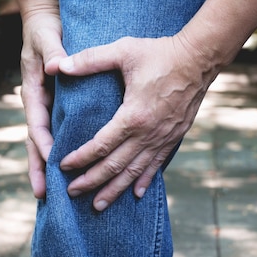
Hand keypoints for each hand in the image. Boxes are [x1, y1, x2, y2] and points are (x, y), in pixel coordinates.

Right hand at [19, 11, 66, 198]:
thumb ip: (53, 52)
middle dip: (39, 167)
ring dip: (47, 166)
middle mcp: (38, 103)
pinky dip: (61, 150)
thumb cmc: (45, 29)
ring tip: (51, 193)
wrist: (45, 21)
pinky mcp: (58, 105)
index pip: (37, 124)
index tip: (53, 162)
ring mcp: (47, 106)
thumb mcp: (48, 38)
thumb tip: (54, 68)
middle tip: (42, 195)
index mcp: (33, 91)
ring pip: (47, 141)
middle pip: (36, 141)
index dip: (44, 144)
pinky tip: (71, 167)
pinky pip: (59, 131)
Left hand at [59, 32, 218, 210]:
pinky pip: (156, 164)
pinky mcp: (174, 136)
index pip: (100, 145)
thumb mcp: (123, 51)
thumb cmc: (161, 53)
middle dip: (92, 181)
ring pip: (135, 171)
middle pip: (115, 165)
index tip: (63, 166)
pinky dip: (143, 180)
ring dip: (115, 189)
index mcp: (133, 116)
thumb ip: (90, 60)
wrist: (199, 59)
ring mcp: (163, 138)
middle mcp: (148, 133)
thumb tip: (56, 64)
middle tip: (72, 192)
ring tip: (98, 204)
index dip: (80, 158)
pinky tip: (135, 193)